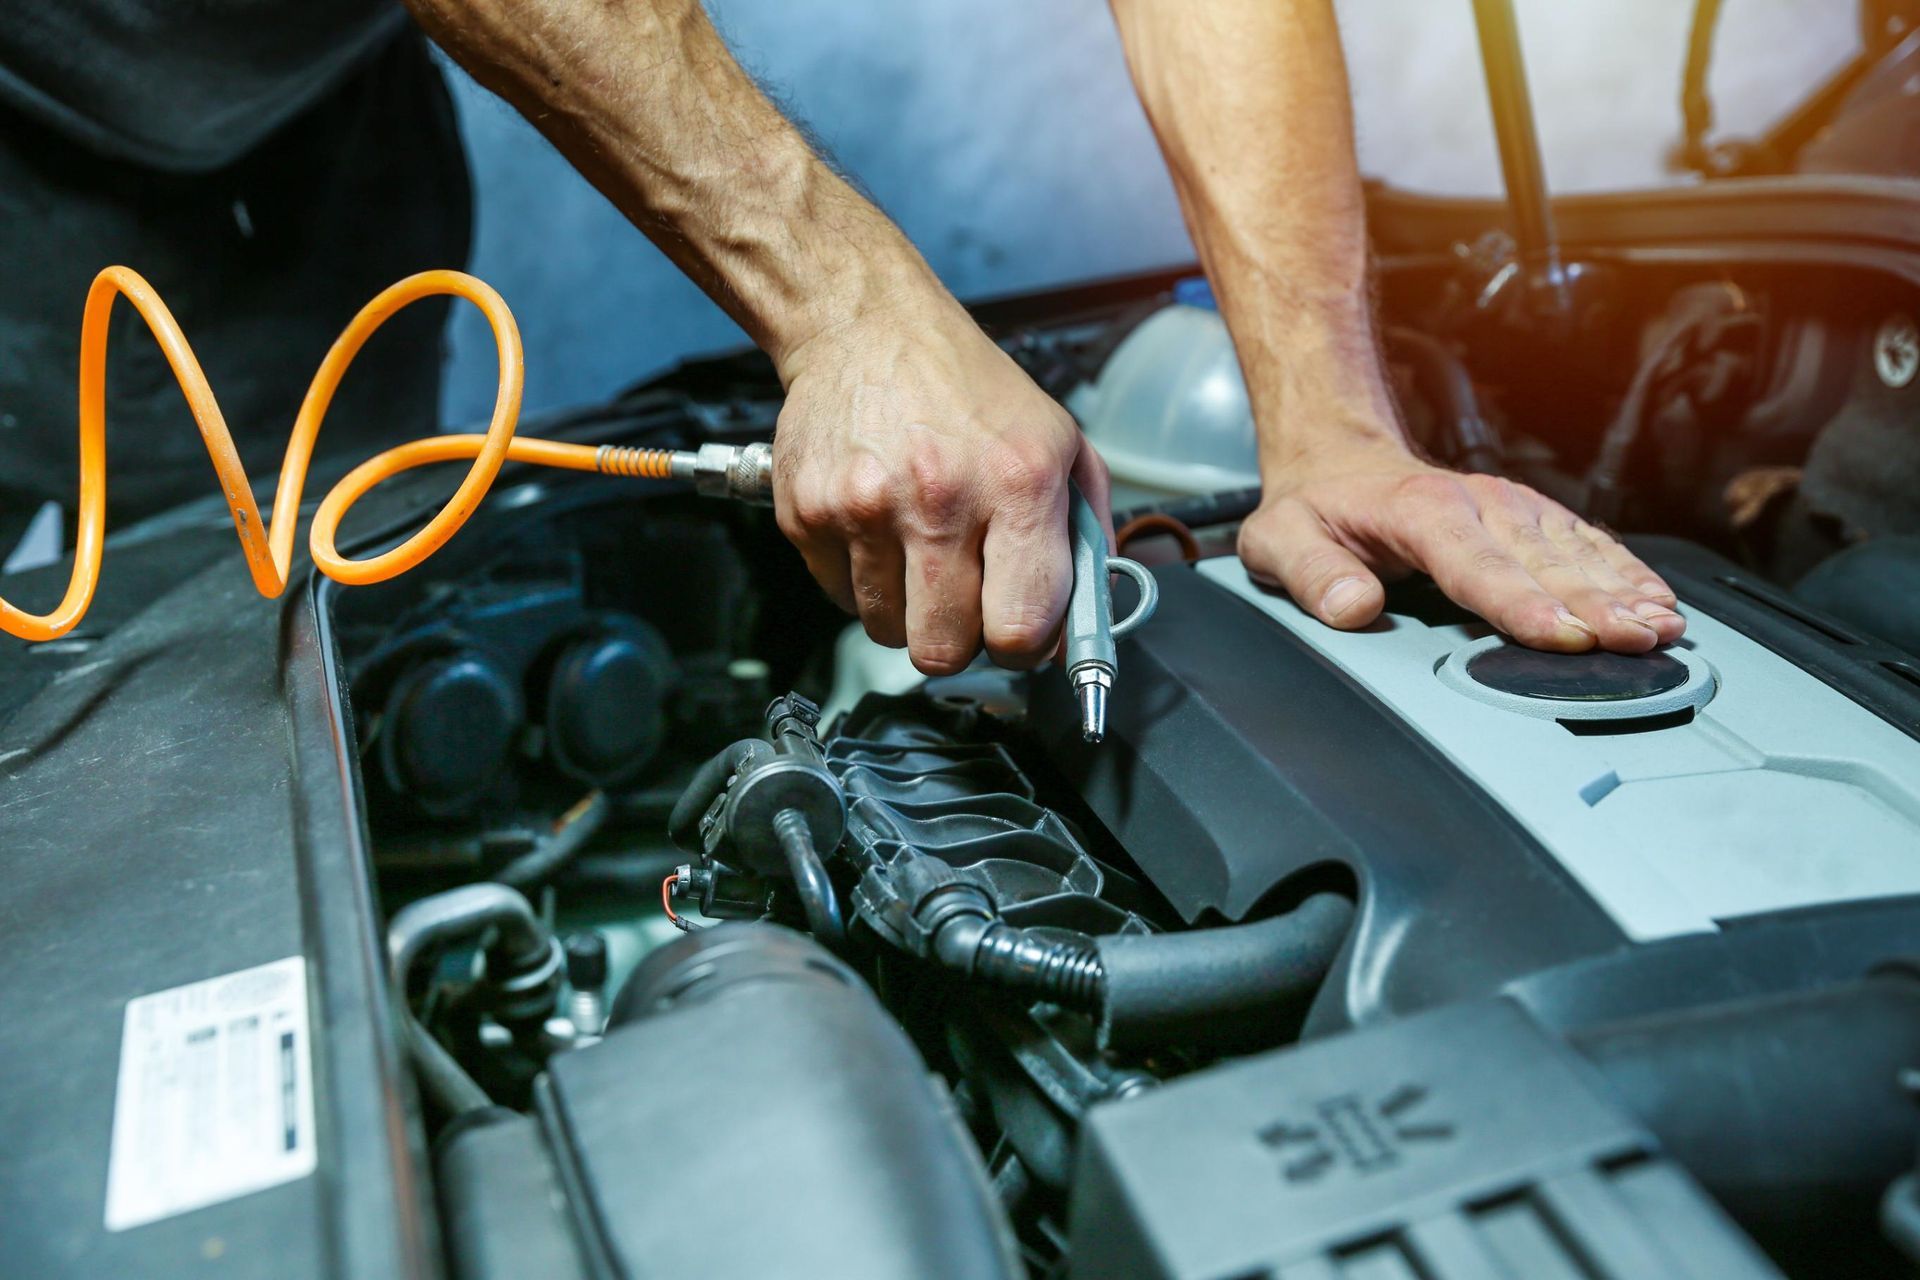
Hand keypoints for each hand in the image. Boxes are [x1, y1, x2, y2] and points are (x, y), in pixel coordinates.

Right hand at [772, 293, 1110, 673]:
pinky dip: (863, 579)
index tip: (1018, 633)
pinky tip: (880, 529)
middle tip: (964, 599)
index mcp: (1016, 483)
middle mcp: (938, 499)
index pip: (1020, 628)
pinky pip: (840, 598)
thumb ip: (1086, 536)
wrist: (868, 326)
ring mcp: (864, 509)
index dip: (1022, 647)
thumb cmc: (968, 387)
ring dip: (907, 609)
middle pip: (942, 650)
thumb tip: (1083, 624)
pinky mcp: (808, 514)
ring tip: (918, 548)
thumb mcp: (1060, 442)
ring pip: (886, 633)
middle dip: (959, 640)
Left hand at [1242, 441, 1683, 651]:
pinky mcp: (1530, 517)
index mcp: (1420, 512)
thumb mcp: (1280, 540)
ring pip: (1575, 552)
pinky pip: (1586, 543)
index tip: (1562, 635)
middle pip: (1543, 563)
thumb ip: (1313, 574)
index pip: (1476, 566)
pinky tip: (1658, 600)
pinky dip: (1625, 571)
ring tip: (1664, 627)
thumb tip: (1352, 606)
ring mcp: (1509, 508)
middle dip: (1596, 604)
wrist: (1337, 457)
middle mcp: (1477, 504)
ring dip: (1623, 590)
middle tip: (1639, 642)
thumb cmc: (1313, 508)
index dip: (1522, 603)